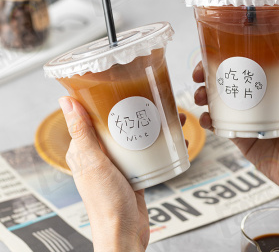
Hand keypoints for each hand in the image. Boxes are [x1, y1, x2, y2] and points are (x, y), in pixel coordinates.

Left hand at [59, 97, 187, 251]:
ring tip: (172, 117)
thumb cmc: (105, 201)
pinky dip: (159, 143)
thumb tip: (66, 101)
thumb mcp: (92, 162)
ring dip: (153, 125)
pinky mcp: (134, 170)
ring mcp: (118, 162)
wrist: (125, 232)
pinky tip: (175, 139)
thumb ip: (81, 132)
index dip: (104, 100)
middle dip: (136, 110)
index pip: (92, 117)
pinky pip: (146, 151)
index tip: (119, 85)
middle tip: (154, 99)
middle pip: (118, 123)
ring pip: (135, 136)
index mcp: (85, 149)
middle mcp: (101, 154)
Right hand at [193, 27, 278, 197]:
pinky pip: (218, 126)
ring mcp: (245, 118)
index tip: (212, 52)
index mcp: (269, 85)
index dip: (224, 57)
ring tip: (200, 97)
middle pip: (225, 82)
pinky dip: (208, 121)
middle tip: (198, 76)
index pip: (243, 64)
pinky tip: (206, 119)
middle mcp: (255, 100)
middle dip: (207, 76)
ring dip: (203, 96)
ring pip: (217, 102)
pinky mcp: (239, 137)